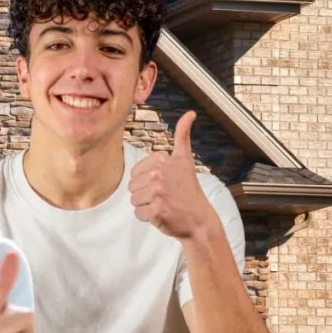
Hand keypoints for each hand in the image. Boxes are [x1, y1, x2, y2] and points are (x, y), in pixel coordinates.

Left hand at [129, 110, 211, 240]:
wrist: (199, 219)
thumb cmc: (189, 190)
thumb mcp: (185, 160)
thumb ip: (183, 135)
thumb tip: (190, 113)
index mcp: (162, 160)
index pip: (135, 173)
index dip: (147, 182)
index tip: (166, 184)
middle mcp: (159, 173)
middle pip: (132, 186)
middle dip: (145, 194)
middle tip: (165, 196)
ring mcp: (158, 192)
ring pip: (134, 200)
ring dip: (146, 206)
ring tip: (164, 205)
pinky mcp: (157, 210)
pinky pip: (139, 213)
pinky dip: (148, 217)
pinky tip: (162, 214)